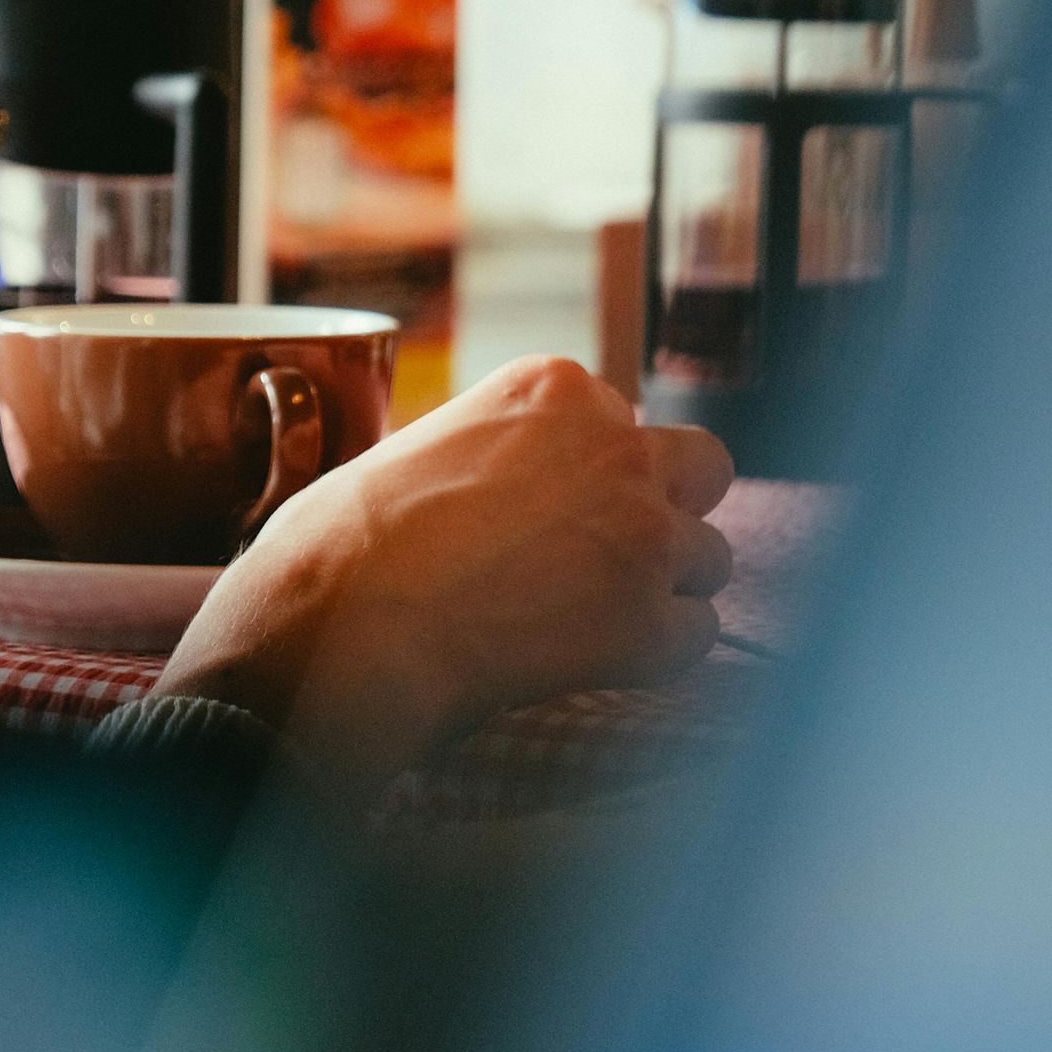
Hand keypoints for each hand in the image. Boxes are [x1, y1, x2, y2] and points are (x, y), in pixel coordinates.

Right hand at [155, 357, 733, 779]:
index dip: (593, 474)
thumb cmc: (340, 545)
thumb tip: (474, 497)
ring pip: (711, 557)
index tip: (553, 513)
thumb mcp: (410, 450)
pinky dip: (655, 654)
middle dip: (670, 509)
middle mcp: (616, 445)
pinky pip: (698, 636)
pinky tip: (591, 664)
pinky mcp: (650, 622)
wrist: (343, 627)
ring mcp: (643, 534)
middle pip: (703, 468)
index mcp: (551, 387)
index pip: (622, 418)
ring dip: (664, 589)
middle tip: (610, 555)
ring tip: (587, 622)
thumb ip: (479, 455)